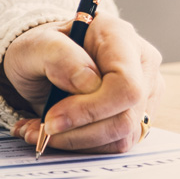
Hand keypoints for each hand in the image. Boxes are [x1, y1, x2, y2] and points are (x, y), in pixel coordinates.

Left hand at [1, 15, 163, 153]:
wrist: (41, 62)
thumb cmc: (40, 49)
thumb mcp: (35, 45)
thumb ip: (58, 56)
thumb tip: (88, 82)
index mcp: (119, 35)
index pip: (125, 84)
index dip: (90, 110)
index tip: (52, 118)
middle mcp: (141, 62)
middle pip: (126, 116)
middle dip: (79, 130)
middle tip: (43, 128)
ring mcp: (145, 90)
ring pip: (123, 136)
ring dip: (77, 141)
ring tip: (43, 130)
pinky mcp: (138, 115)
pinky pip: (116, 143)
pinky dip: (82, 144)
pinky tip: (59, 132)